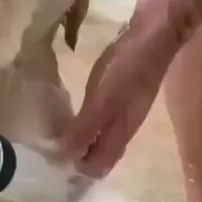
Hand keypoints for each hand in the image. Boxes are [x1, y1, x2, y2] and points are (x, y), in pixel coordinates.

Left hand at [60, 23, 172, 177]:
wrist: (154, 34)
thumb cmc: (126, 69)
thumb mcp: (100, 102)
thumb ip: (85, 130)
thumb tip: (66, 158)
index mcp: (120, 134)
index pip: (99, 167)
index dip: (76, 167)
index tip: (50, 158)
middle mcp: (125, 127)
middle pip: (100, 153)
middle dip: (76, 154)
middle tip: (47, 144)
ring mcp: (126, 108)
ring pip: (101, 134)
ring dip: (80, 136)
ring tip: (54, 129)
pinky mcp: (124, 91)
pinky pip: (102, 116)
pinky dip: (86, 118)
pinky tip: (73, 108)